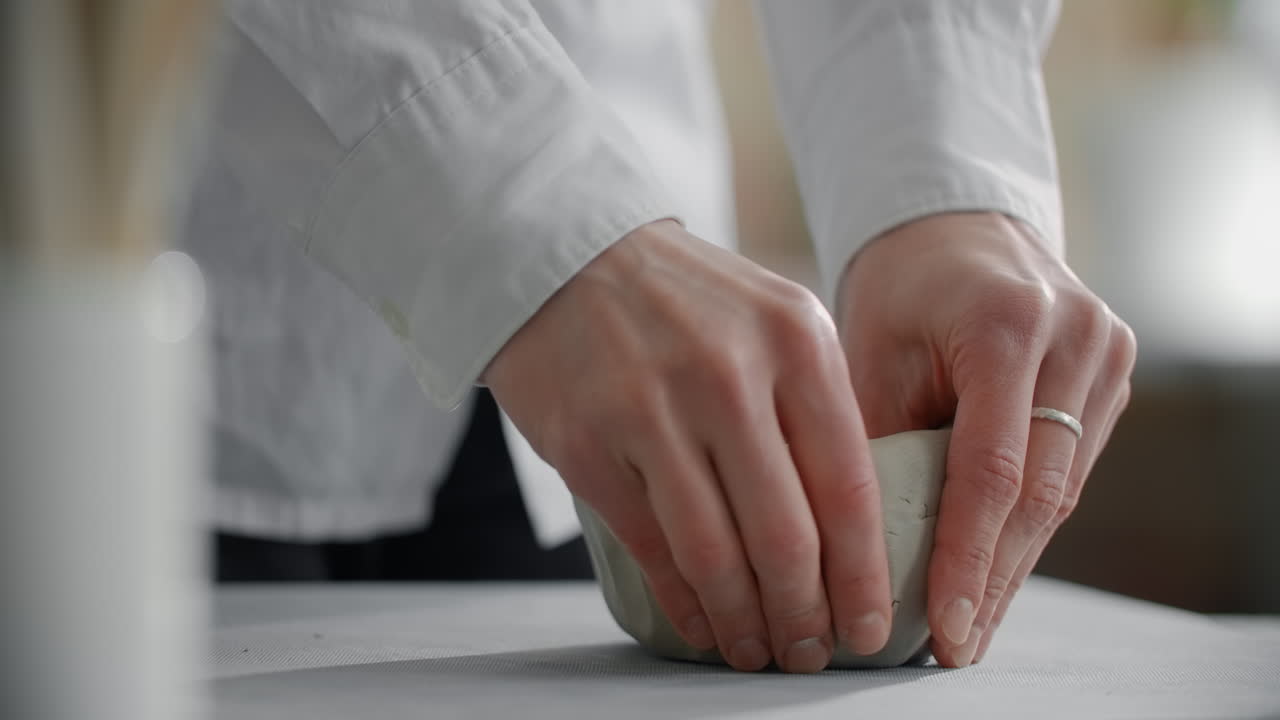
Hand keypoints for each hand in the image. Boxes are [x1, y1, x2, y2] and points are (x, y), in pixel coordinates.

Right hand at [485, 219, 892, 671]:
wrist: (563, 254)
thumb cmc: (681, 300)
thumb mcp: (771, 319)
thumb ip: (814, 405)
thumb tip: (850, 530)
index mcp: (797, 342)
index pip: (849, 486)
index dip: (863, 576)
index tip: (869, 627)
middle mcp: (730, 375)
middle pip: (786, 537)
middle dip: (807, 617)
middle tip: (812, 653)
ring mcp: (653, 410)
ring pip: (717, 555)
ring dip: (744, 622)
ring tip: (757, 651)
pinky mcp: (591, 445)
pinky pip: (652, 549)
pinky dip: (684, 602)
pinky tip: (702, 625)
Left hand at [836, 213, 1135, 667]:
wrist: (956, 231)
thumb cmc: (899, 290)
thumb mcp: (869, 352)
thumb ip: (879, 442)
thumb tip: (868, 552)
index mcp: (1007, 323)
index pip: (991, 469)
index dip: (968, 559)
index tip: (945, 627)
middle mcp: (1074, 336)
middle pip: (1038, 491)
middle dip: (993, 579)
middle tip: (958, 647)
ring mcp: (1106, 352)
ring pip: (1062, 489)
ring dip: (1014, 563)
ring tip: (972, 627)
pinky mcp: (1114, 373)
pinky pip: (1070, 467)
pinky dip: (1028, 523)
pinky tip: (995, 571)